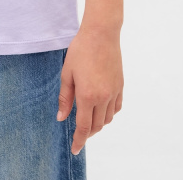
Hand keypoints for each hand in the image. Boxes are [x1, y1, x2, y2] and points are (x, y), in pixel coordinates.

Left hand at [56, 25, 123, 154]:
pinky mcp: (120, 86)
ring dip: (98, 124)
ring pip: (108, 119)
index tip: (75, 149)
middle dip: (87, 133)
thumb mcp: (67, 73)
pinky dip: (109, 113)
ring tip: (89, 119)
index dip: (79, 140)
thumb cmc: (81, 50)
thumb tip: (62, 118)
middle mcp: (103, 97)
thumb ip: (65, 98)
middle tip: (78, 133)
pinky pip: (116, 108)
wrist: (101, 34)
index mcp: (87, 96)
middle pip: (96, 125)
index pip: (84, 127)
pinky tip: (102, 109)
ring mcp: (114, 92)